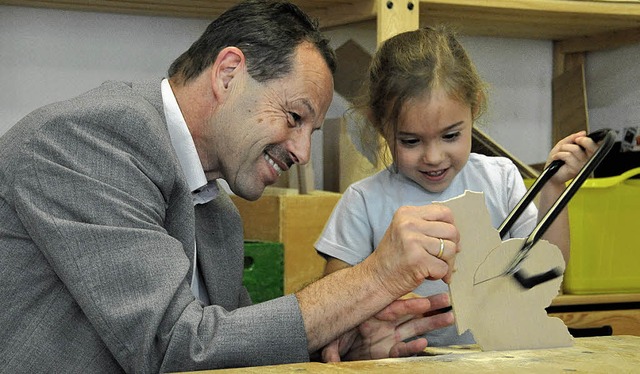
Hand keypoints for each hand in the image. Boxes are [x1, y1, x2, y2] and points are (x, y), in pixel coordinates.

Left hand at [321, 293, 453, 361]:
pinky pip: (404, 349)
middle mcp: (384, 325)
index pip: (393, 308)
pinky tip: (425, 344)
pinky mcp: (388, 352)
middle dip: (429, 307)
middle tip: (447, 299)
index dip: (409, 305)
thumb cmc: (335, 338)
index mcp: (373, 316)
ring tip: (449, 316)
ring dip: (431, 323)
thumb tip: (330, 360)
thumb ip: (332, 350)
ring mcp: (388, 337)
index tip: (424, 302)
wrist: (337, 348)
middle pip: (410, 314)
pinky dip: (414, 347)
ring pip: (414, 329)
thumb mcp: (332, 341)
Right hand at [367, 204, 458, 297]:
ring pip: (451, 250)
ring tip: (434, 268)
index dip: (450, 228)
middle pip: (451, 231)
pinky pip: (444, 267)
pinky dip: (440, 275)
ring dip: (447, 264)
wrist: (375, 279)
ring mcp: (412, 241)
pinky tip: (428, 276)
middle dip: (452, 248)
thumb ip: (427, 226)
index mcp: (406, 213)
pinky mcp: (417, 260)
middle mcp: (408, 223)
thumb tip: (457, 236)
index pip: (444, 212)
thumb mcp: (406, 232)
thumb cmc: (394, 258)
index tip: (444, 241)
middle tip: (442, 259)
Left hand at [546, 131, 598, 184]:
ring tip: (559, 153)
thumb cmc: (556, 161)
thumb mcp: (563, 145)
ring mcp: (582, 165)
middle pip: (593, 147)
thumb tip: (583, 133)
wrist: (550, 174)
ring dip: (564, 148)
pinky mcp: (576, 169)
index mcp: (586, 154)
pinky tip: (556, 158)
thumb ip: (572, 138)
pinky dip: (559, 154)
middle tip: (575, 141)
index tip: (579, 138)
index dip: (590, 139)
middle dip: (582, 140)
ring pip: (576, 149)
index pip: (596, 145)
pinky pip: (568, 156)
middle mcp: (587, 160)